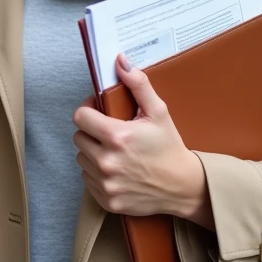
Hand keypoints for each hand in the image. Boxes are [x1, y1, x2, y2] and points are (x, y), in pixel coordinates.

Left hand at [72, 54, 212, 227]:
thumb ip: (138, 85)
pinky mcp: (106, 199)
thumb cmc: (170, 148)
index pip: (80, 118)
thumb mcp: (159, 112)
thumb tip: (120, 62)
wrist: (182, 187)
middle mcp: (107, 162)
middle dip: (91, 132)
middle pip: (79, 138)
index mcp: (117, 137)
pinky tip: (116, 169)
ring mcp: (106, 183)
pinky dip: (97, 173)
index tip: (98, 111)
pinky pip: (88, 180)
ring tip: (114, 151)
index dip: (88, 110)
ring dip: (92, 153)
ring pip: (82, 159)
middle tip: (110, 132)